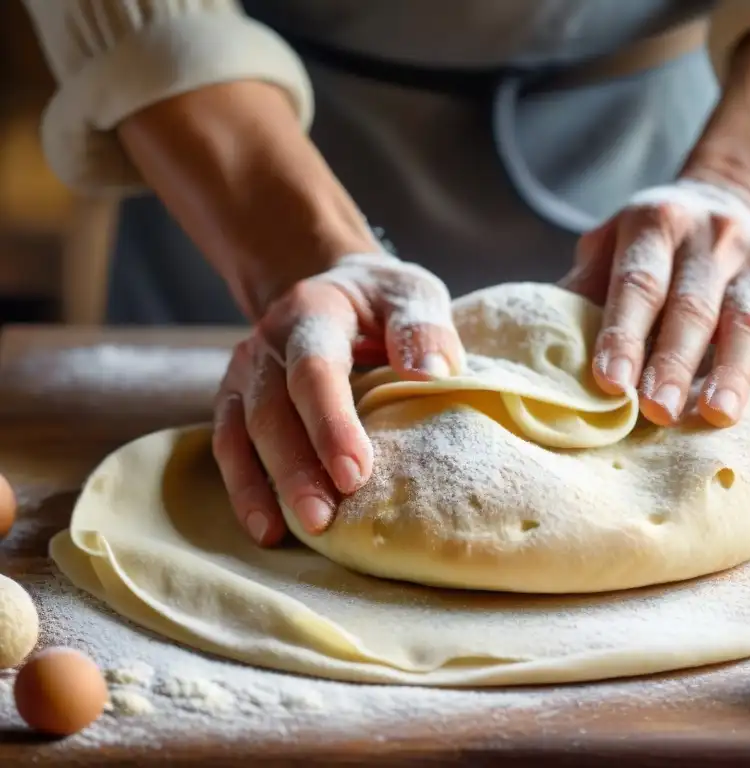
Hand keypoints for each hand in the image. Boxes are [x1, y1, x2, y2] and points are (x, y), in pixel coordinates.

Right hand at [211, 253, 464, 546]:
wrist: (333, 287)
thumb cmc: (380, 300)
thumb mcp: (411, 295)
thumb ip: (423, 328)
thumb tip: (432, 374)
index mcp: (311, 312)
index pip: (315, 370)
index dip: (331, 423)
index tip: (357, 472)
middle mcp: (267, 343)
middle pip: (274, 410)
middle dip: (297, 469)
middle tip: (325, 519)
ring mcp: (246, 374)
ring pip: (244, 434)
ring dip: (268, 487)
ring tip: (296, 532)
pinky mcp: (236, 401)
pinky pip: (229, 447)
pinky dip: (245, 488)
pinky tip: (266, 529)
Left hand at [561, 176, 749, 428]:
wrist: (736, 197)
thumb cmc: (656, 244)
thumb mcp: (612, 243)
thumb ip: (583, 288)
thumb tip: (538, 350)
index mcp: (657, 223)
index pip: (638, 283)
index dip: (623, 333)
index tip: (608, 383)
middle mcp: (713, 237)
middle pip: (692, 306)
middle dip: (673, 361)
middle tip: (656, 411)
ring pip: (749, 321)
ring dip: (735, 372)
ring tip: (717, 415)